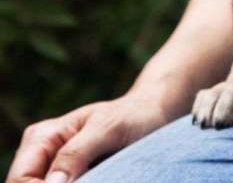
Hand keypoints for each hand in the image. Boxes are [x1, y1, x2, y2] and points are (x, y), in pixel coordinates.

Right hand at [6, 86, 180, 182]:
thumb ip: (77, 152)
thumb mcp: (107, 128)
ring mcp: (55, 170)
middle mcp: (42, 155)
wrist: (153, 114)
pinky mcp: (71, 180)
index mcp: (43, 137)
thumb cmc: (132, 115)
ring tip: (100, 179)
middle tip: (95, 181)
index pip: (20, 179)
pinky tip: (99, 181)